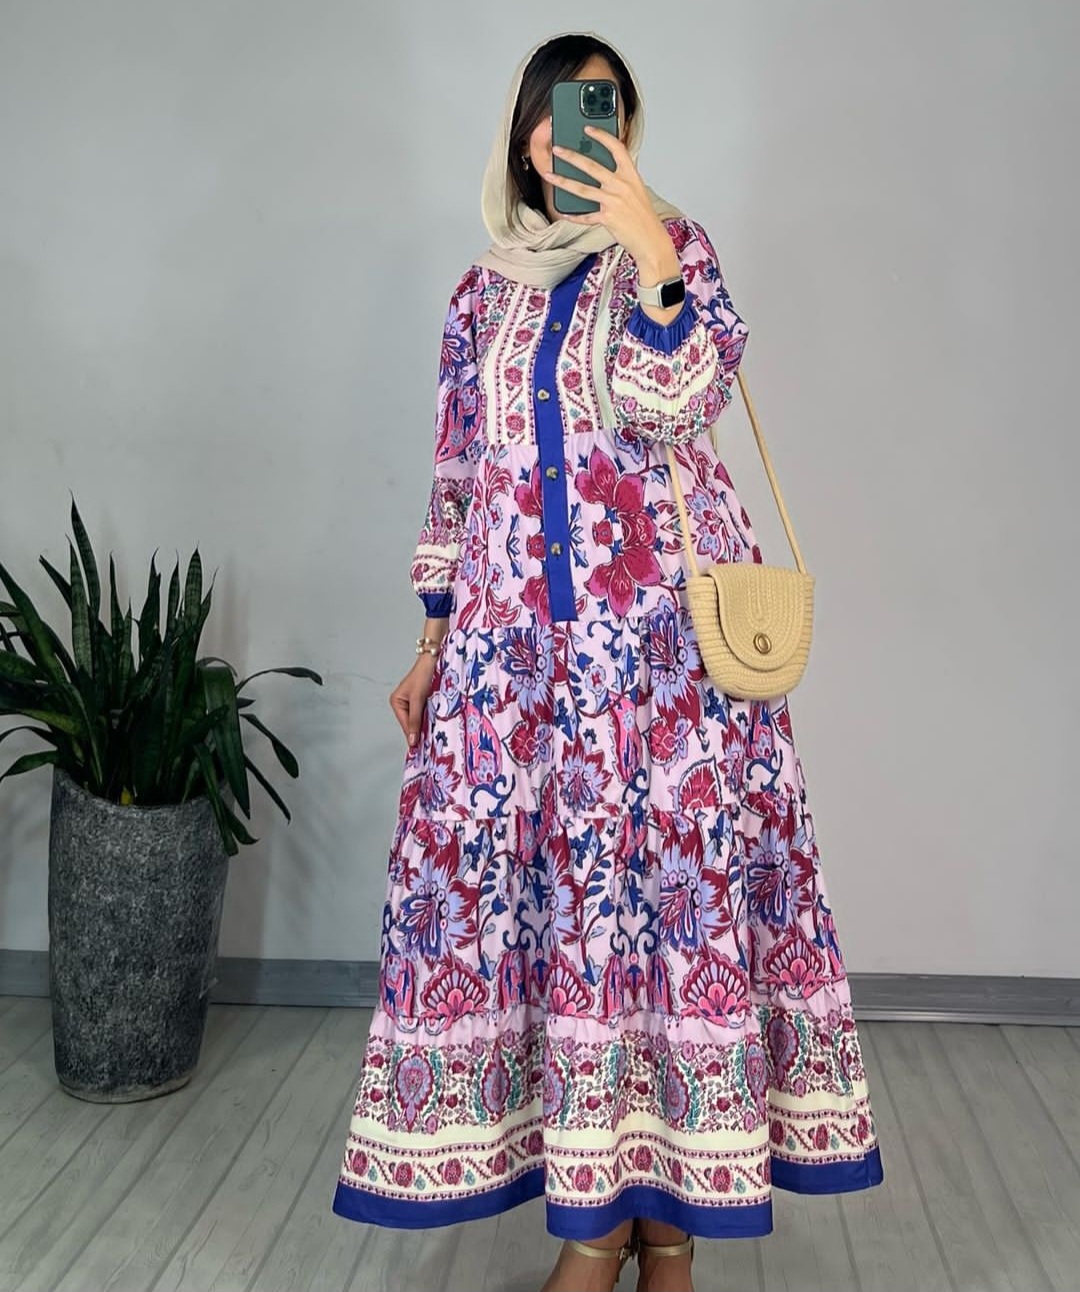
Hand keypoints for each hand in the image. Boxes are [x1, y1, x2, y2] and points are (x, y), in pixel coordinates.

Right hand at [389, 654, 436, 747]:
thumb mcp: (418, 699)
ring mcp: (413, 701)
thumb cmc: (424, 675)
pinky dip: (431, 718)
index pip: (405, 724)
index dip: (413, 735)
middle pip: (412, 723)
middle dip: (421, 730)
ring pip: (420, 719)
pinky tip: (437, 723)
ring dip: (426, 724)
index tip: (421, 749)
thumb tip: (411, 740)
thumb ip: (415, 720)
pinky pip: (426, 713)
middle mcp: (403, 703)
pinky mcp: (423, 699)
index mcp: (396, 702)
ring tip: (435, 735)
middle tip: (431, 743)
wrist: (434, 659)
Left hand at [545, 126, 679, 280]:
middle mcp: (622, 185)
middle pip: (591, 166)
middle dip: (571, 156)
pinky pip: (585, 216)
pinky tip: (564, 212)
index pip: (616, 148)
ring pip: (582, 189)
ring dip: (563, 181)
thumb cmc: (644, 217)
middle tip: (557, 149)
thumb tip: (600, 173)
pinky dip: (574, 215)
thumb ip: (621, 179)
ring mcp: (614, 202)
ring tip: (549, 175)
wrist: (651, 241)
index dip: (602, 136)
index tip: (588, 129)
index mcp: (631, 175)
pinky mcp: (607, 218)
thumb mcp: (637, 191)